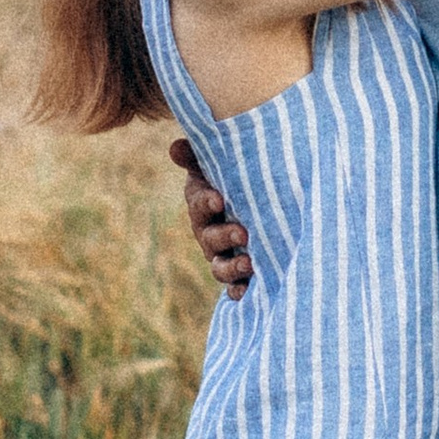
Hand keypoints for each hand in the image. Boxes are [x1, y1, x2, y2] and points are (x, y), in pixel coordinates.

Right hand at [171, 135, 251, 295]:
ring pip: (220, 266)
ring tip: (249, 263)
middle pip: (210, 238)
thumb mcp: (218, 167)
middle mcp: (209, 233)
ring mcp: (223, 256)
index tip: (219, 199)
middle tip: (243, 233)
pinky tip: (248, 290)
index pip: (199, 203)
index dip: (206, 202)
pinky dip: (238, 290)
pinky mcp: (239, 275)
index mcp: (204, 205)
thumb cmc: (237, 181)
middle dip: (224, 236)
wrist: (263, 206)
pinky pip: (234, 287)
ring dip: (232, 267)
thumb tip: (174, 147)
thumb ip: (198, 157)